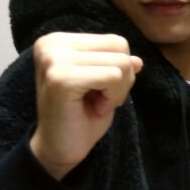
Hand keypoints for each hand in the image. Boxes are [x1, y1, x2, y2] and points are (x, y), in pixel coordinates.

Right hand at [29, 32, 142, 179]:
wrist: (58, 149)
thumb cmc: (80, 115)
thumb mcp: (103, 84)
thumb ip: (116, 64)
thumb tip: (137, 60)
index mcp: (57, 40)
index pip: (114, 40)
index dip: (118, 69)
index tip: (98, 90)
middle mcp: (51, 44)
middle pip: (119, 46)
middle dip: (122, 78)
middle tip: (100, 99)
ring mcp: (54, 60)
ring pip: (120, 62)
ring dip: (117, 90)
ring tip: (96, 104)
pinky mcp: (61, 78)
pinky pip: (113, 77)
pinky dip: (113, 97)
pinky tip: (95, 109)